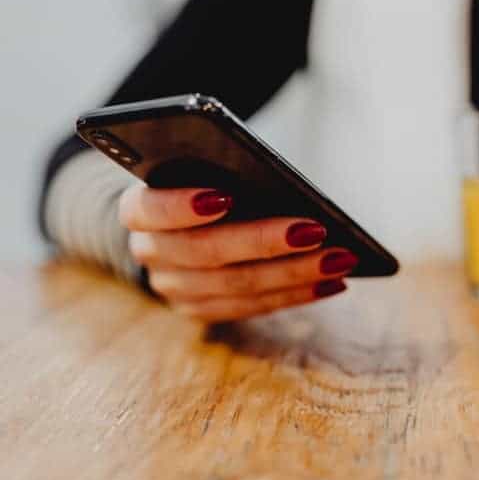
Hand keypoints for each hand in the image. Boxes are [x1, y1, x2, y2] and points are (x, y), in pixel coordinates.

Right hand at [119, 185, 357, 321]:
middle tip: (316, 229)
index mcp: (138, 209)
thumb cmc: (201, 181)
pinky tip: (333, 281)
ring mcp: (175, 289)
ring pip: (237, 286)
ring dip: (295, 274)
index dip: (183, 206)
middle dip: (266, 241)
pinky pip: (253, 308)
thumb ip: (225, 170)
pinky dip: (297, 294)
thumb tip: (284, 186)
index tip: (227, 196)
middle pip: (207, 252)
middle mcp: (151, 252)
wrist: (176, 222)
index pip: (151, 209)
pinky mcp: (203, 311)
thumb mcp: (203, 168)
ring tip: (340, 258)